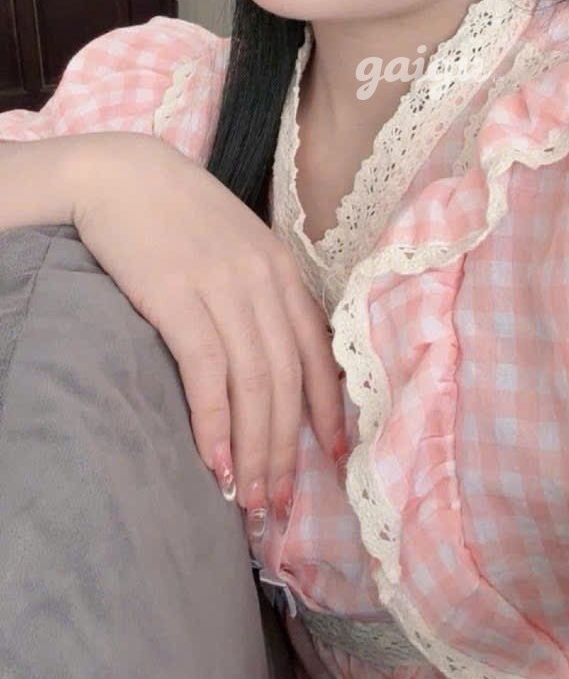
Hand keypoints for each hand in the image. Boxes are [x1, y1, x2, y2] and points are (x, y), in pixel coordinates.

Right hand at [69, 130, 346, 519]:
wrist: (125, 175)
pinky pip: (208, 370)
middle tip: (279, 503)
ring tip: (249, 498)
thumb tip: (277, 359)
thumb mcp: (240, 246)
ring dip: (254, 448)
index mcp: (283, 270)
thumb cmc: (181, 213)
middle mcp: (263, 281)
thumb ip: (263, 292)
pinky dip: (214, 421)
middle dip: (287, 448)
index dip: (328, 408)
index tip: (333, 456)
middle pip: (287, 379)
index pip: (317, 351)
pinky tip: (213, 459)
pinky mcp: (178, 297)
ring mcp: (223, 288)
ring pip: (254, 383)